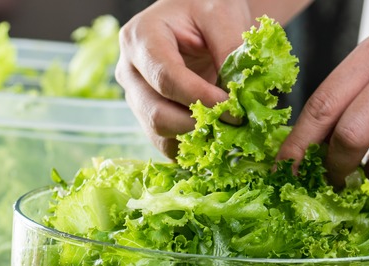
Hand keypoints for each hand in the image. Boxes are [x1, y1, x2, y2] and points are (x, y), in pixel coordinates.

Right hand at [115, 0, 252, 157]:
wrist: (198, 19)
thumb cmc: (206, 9)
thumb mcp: (223, 14)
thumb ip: (231, 49)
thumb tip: (238, 94)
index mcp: (141, 38)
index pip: (166, 78)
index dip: (201, 99)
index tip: (233, 109)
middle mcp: (130, 70)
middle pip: (156, 113)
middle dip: (197, 125)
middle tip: (234, 126)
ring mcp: (136, 96)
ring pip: (158, 134)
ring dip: (196, 140)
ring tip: (227, 134)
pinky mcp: (147, 115)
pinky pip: (165, 144)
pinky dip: (192, 148)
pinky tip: (216, 139)